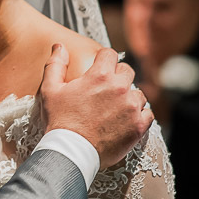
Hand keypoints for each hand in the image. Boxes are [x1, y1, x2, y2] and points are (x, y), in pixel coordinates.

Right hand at [38, 44, 153, 168]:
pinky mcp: (139, 126)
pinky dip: (139, 116)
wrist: (71, 152)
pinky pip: (148, 113)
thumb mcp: (50, 90)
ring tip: (115, 109)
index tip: (99, 69)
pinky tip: (126, 121)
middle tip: (105, 92)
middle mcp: (119, 88)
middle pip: (127, 71)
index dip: (103, 60)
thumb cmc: (59, 120)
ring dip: (129, 98)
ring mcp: (131, 107)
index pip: (110, 54)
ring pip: (138, 93)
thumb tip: (60, 46)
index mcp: (99, 75)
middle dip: (117, 77)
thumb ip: (56, 64)